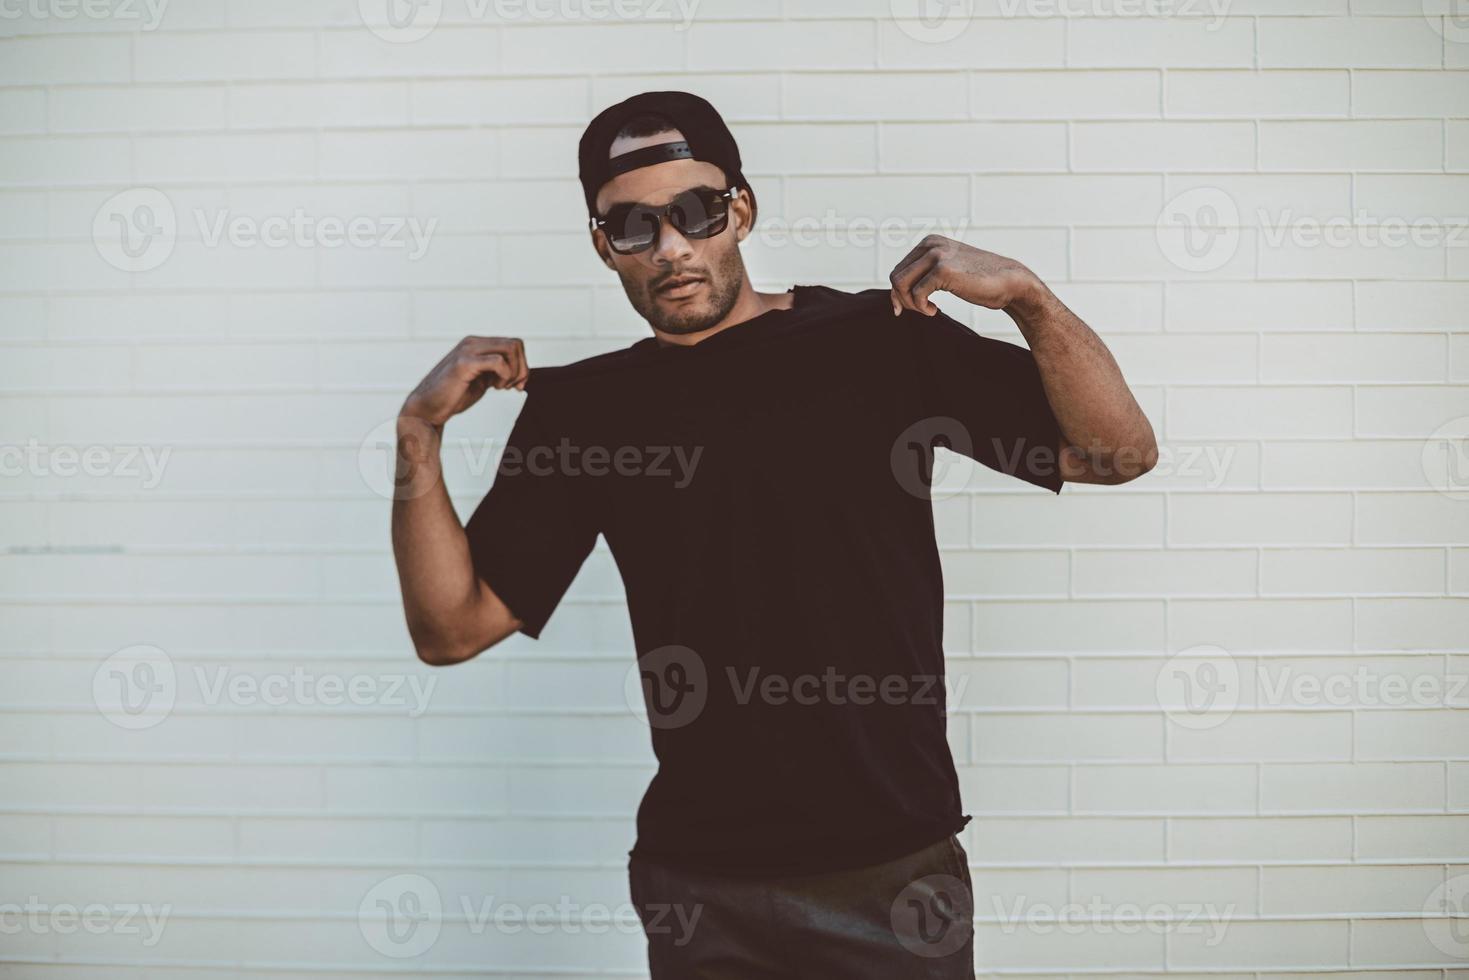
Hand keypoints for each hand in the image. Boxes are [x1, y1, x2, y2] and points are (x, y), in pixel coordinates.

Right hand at [401, 336, 527, 427]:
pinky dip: (505, 376)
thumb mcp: (481, 380)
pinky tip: (495, 388)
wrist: (428, 408)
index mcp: (476, 344)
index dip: (522, 365)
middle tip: (513, 388)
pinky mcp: (464, 363)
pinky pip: (498, 362)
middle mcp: (472, 342)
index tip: (517, 385)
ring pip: (510, 349)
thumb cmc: (453, 396)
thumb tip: (523, 373)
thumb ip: (497, 372)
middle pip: (515, 344)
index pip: (513, 344)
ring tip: (502, 387)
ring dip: (514, 372)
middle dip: (522, 369)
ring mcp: (467, 350)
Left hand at [888, 236, 1041, 316]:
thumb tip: (893, 298)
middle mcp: (930, 244)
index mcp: (929, 242)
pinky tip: (935, 310)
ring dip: (910, 304)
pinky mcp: (943, 270)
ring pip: (900, 284)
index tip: (909, 308)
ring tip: (928, 310)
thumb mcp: (947, 272)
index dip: (899, 293)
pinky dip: (921, 308)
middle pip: (895, 277)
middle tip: (922, 310)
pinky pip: (916, 294)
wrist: (1010, 282)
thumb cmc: (979, 282)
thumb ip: (923, 276)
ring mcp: (936, 255)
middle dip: (903, 299)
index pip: (899, 269)